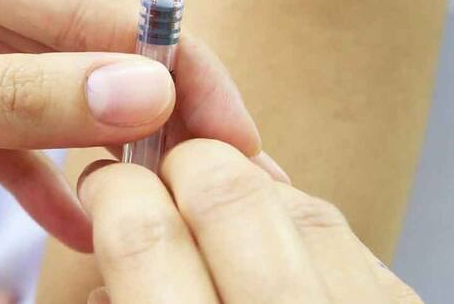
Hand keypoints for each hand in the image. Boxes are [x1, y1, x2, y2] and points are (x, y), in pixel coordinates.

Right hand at [79, 140, 423, 302]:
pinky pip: (350, 238)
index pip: (145, 234)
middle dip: (177, 164)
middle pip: (228, 192)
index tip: (103, 183)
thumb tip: (107, 263)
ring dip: (242, 188)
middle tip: (151, 178)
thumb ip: (130, 300)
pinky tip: (274, 243)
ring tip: (209, 211)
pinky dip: (302, 227)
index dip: (113, 190)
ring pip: (300, 202)